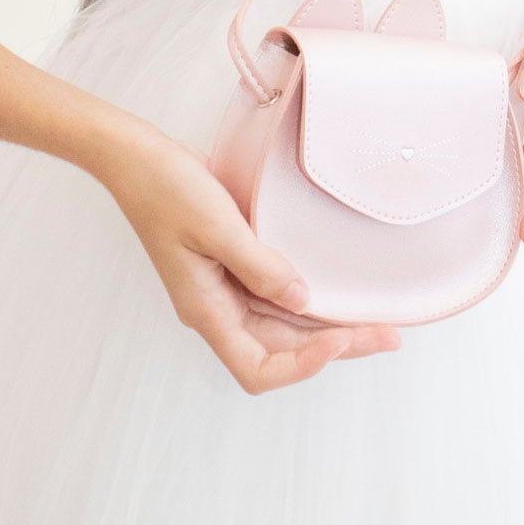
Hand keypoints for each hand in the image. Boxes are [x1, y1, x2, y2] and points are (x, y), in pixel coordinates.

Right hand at [94, 120, 402, 393]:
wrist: (135, 156)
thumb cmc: (163, 188)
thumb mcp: (216, 225)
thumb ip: (260, 266)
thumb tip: (302, 300)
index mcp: (205, 310)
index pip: (258, 368)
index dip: (304, 364)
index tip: (342, 337)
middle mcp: (216, 308)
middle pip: (281, 349)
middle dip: (336, 345)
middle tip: (388, 336)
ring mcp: (223, 287)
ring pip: (282, 324)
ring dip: (327, 325)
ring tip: (375, 319)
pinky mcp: (230, 264)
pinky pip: (274, 294)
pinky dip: (307, 297)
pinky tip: (334, 288)